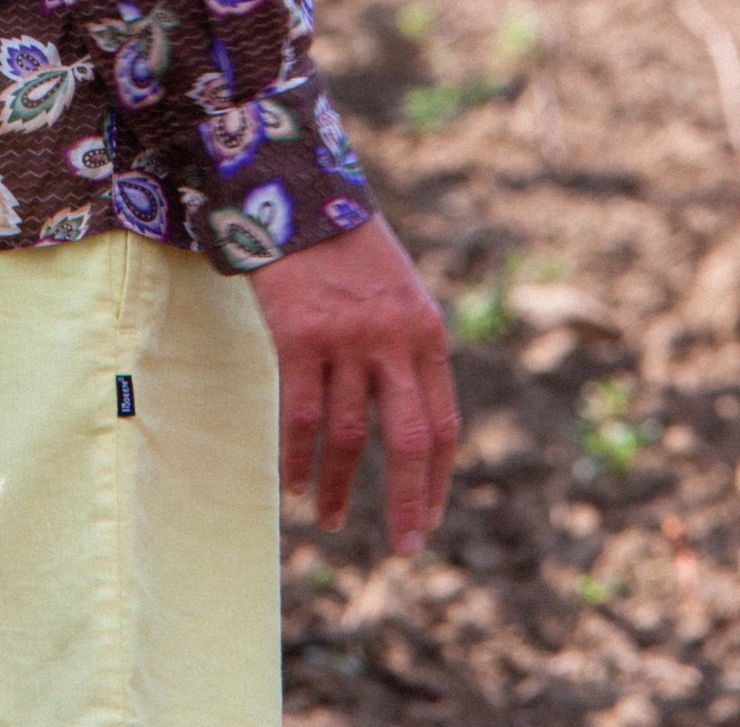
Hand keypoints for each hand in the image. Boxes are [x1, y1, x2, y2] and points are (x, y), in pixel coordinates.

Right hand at [250, 209, 459, 555]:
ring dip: (341, 487)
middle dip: (408, 501)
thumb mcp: (399, 295)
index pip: (443, 423)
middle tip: (404, 548)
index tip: (430, 519)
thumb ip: (409, 351)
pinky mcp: (300, 336)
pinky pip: (301, 415)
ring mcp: (347, 338)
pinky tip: (296, 486)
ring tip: (332, 521)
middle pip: (407, 439)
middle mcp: (394, 339)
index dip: (438, 478)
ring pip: (349, 435)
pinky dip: (299, 458)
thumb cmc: (351, 251)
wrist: (300, 192)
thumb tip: (411, 422)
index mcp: (427, 332)